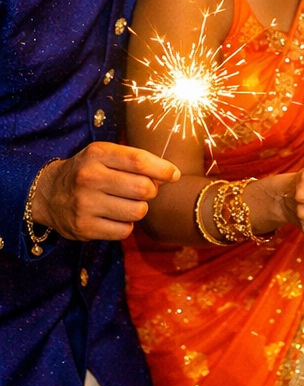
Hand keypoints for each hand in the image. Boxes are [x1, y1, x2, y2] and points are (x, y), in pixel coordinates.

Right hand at [32, 143, 180, 241]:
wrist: (47, 194)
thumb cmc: (88, 170)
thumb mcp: (104, 154)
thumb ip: (135, 159)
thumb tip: (170, 174)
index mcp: (98, 154)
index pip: (140, 161)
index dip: (163, 169)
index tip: (173, 175)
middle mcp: (89, 178)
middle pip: (143, 188)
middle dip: (151, 191)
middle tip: (143, 190)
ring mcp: (85, 204)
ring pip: (138, 212)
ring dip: (139, 209)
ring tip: (127, 203)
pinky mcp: (83, 228)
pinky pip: (125, 231)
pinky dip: (126, 225)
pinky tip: (115, 216)